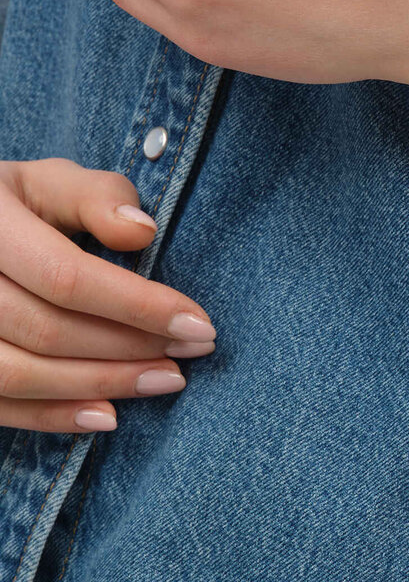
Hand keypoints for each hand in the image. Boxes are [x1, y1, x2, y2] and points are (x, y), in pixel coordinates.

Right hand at [0, 158, 217, 433]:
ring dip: (102, 385)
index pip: (66, 277)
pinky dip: (53, 416)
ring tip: (166, 379)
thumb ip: (96, 197)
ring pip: (21, 376)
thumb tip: (143, 232)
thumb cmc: (16, 202)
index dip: (137, 304)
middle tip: (194, 350)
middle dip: (131, 348)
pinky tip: (109, 414)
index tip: (199, 321)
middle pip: (48, 331)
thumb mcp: (51, 182)